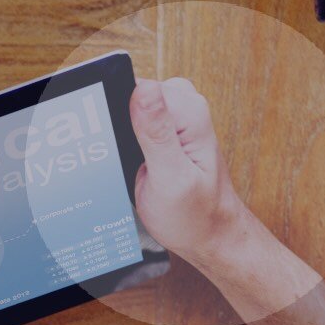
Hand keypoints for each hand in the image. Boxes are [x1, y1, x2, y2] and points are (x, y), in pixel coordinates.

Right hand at [129, 76, 251, 264]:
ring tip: (128, 162)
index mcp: (190, 114)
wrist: (211, 237)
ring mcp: (174, 119)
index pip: (137, 86)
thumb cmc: (196, 216)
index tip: (113, 138)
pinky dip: (123, 137)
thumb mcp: (172, 178)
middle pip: (130, 92)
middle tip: (124, 158)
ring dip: (118, 131)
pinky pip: (133, 119)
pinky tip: (128, 160)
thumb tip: (142, 88)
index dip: (115, 109)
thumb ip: (155, 132)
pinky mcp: (164, 131)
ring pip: (128, 105)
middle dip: (115, 121)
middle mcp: (185, 110)